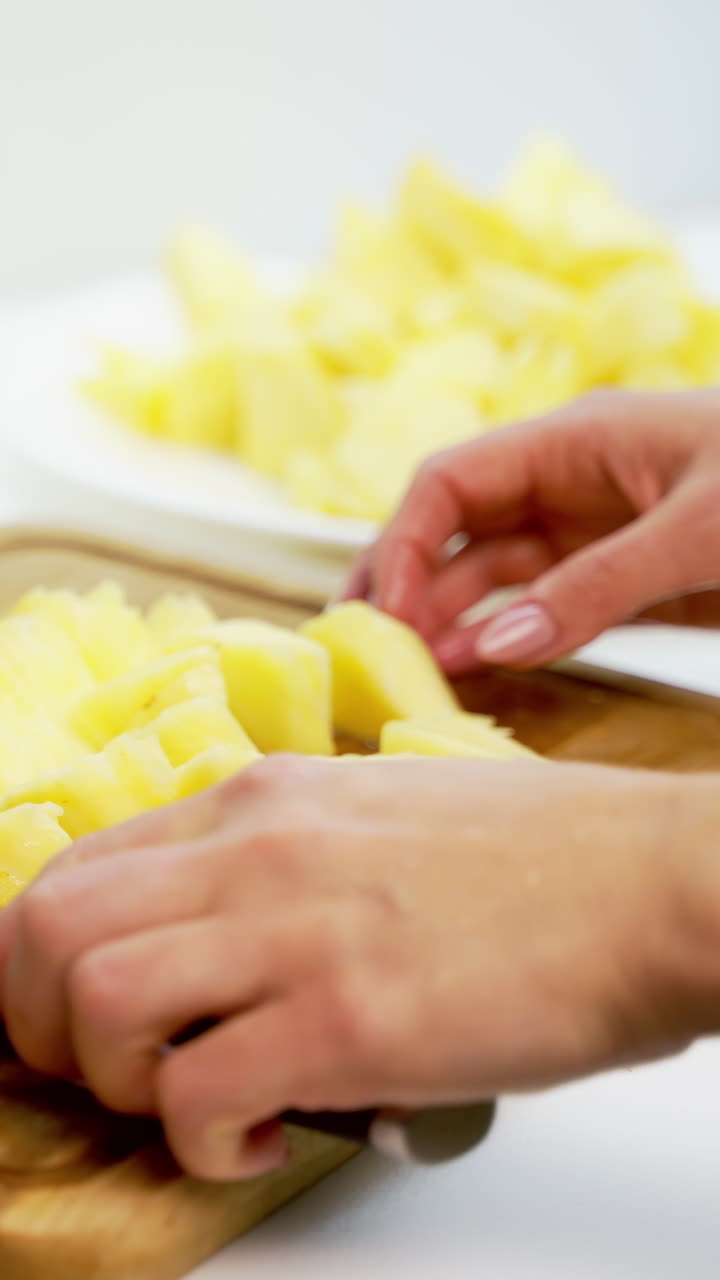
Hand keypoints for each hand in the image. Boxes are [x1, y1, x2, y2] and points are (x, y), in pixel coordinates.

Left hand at [0, 754, 713, 1180]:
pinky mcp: (348, 1019)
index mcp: (262, 799)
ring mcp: (297, 929)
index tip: (64, 1017)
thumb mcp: (375, 816)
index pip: (75, 868)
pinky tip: (264, 1134)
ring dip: (117, 1080)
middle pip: (43, 930)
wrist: (652, 883)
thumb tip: (216, 939)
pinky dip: (202, 1141)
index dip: (36, 961)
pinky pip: (193, 1097)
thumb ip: (280, 861)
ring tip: (196, 1098)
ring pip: (90, 1003)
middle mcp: (258, 849)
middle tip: (111, 1069)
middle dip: (38, 1022)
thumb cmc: (538, 859)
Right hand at [344, 389, 719, 671]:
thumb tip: (494, 645)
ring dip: (448, 622)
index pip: (452, 481)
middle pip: (457, 532)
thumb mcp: (702, 530)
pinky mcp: (622, 582)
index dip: (402, 541)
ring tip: (407, 676)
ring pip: (493, 578)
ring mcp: (592, 535)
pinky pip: (541, 610)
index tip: (383, 612)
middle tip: (362, 650)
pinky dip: (502, 641)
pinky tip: (471, 674)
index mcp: (576, 439)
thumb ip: (598, 585)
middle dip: (405, 584)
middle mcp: (569, 485)